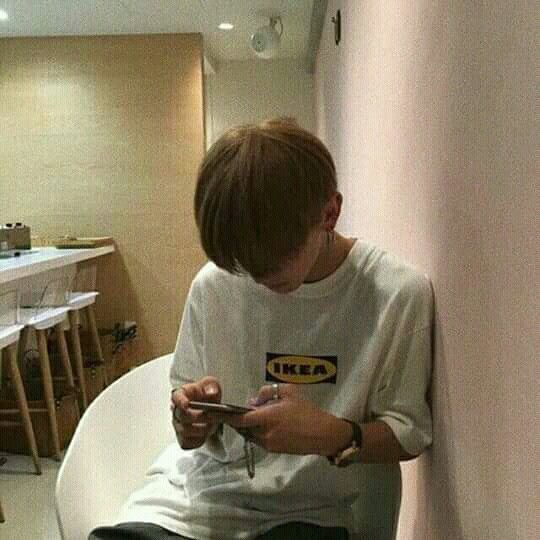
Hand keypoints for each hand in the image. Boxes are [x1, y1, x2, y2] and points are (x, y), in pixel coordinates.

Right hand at [170, 377, 221, 449]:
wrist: (210, 408)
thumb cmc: (207, 395)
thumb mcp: (212, 385)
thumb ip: (212, 387)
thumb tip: (211, 393)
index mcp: (181, 394)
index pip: (176, 397)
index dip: (180, 401)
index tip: (186, 404)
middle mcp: (176, 410)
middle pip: (182, 417)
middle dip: (200, 417)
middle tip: (213, 415)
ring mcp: (178, 425)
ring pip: (185, 432)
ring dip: (202, 430)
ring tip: (213, 425)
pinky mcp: (183, 438)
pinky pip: (187, 443)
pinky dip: (199, 440)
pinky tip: (206, 434)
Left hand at [225, 384, 351, 455]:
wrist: (323, 434)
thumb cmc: (307, 410)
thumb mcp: (288, 392)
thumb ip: (267, 392)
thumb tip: (253, 400)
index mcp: (267, 417)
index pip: (239, 419)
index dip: (224, 417)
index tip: (211, 414)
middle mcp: (265, 433)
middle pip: (243, 427)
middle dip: (238, 420)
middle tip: (236, 411)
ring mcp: (269, 443)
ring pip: (250, 434)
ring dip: (249, 426)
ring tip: (259, 415)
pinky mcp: (274, 450)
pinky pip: (259, 439)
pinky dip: (258, 431)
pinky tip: (269, 424)